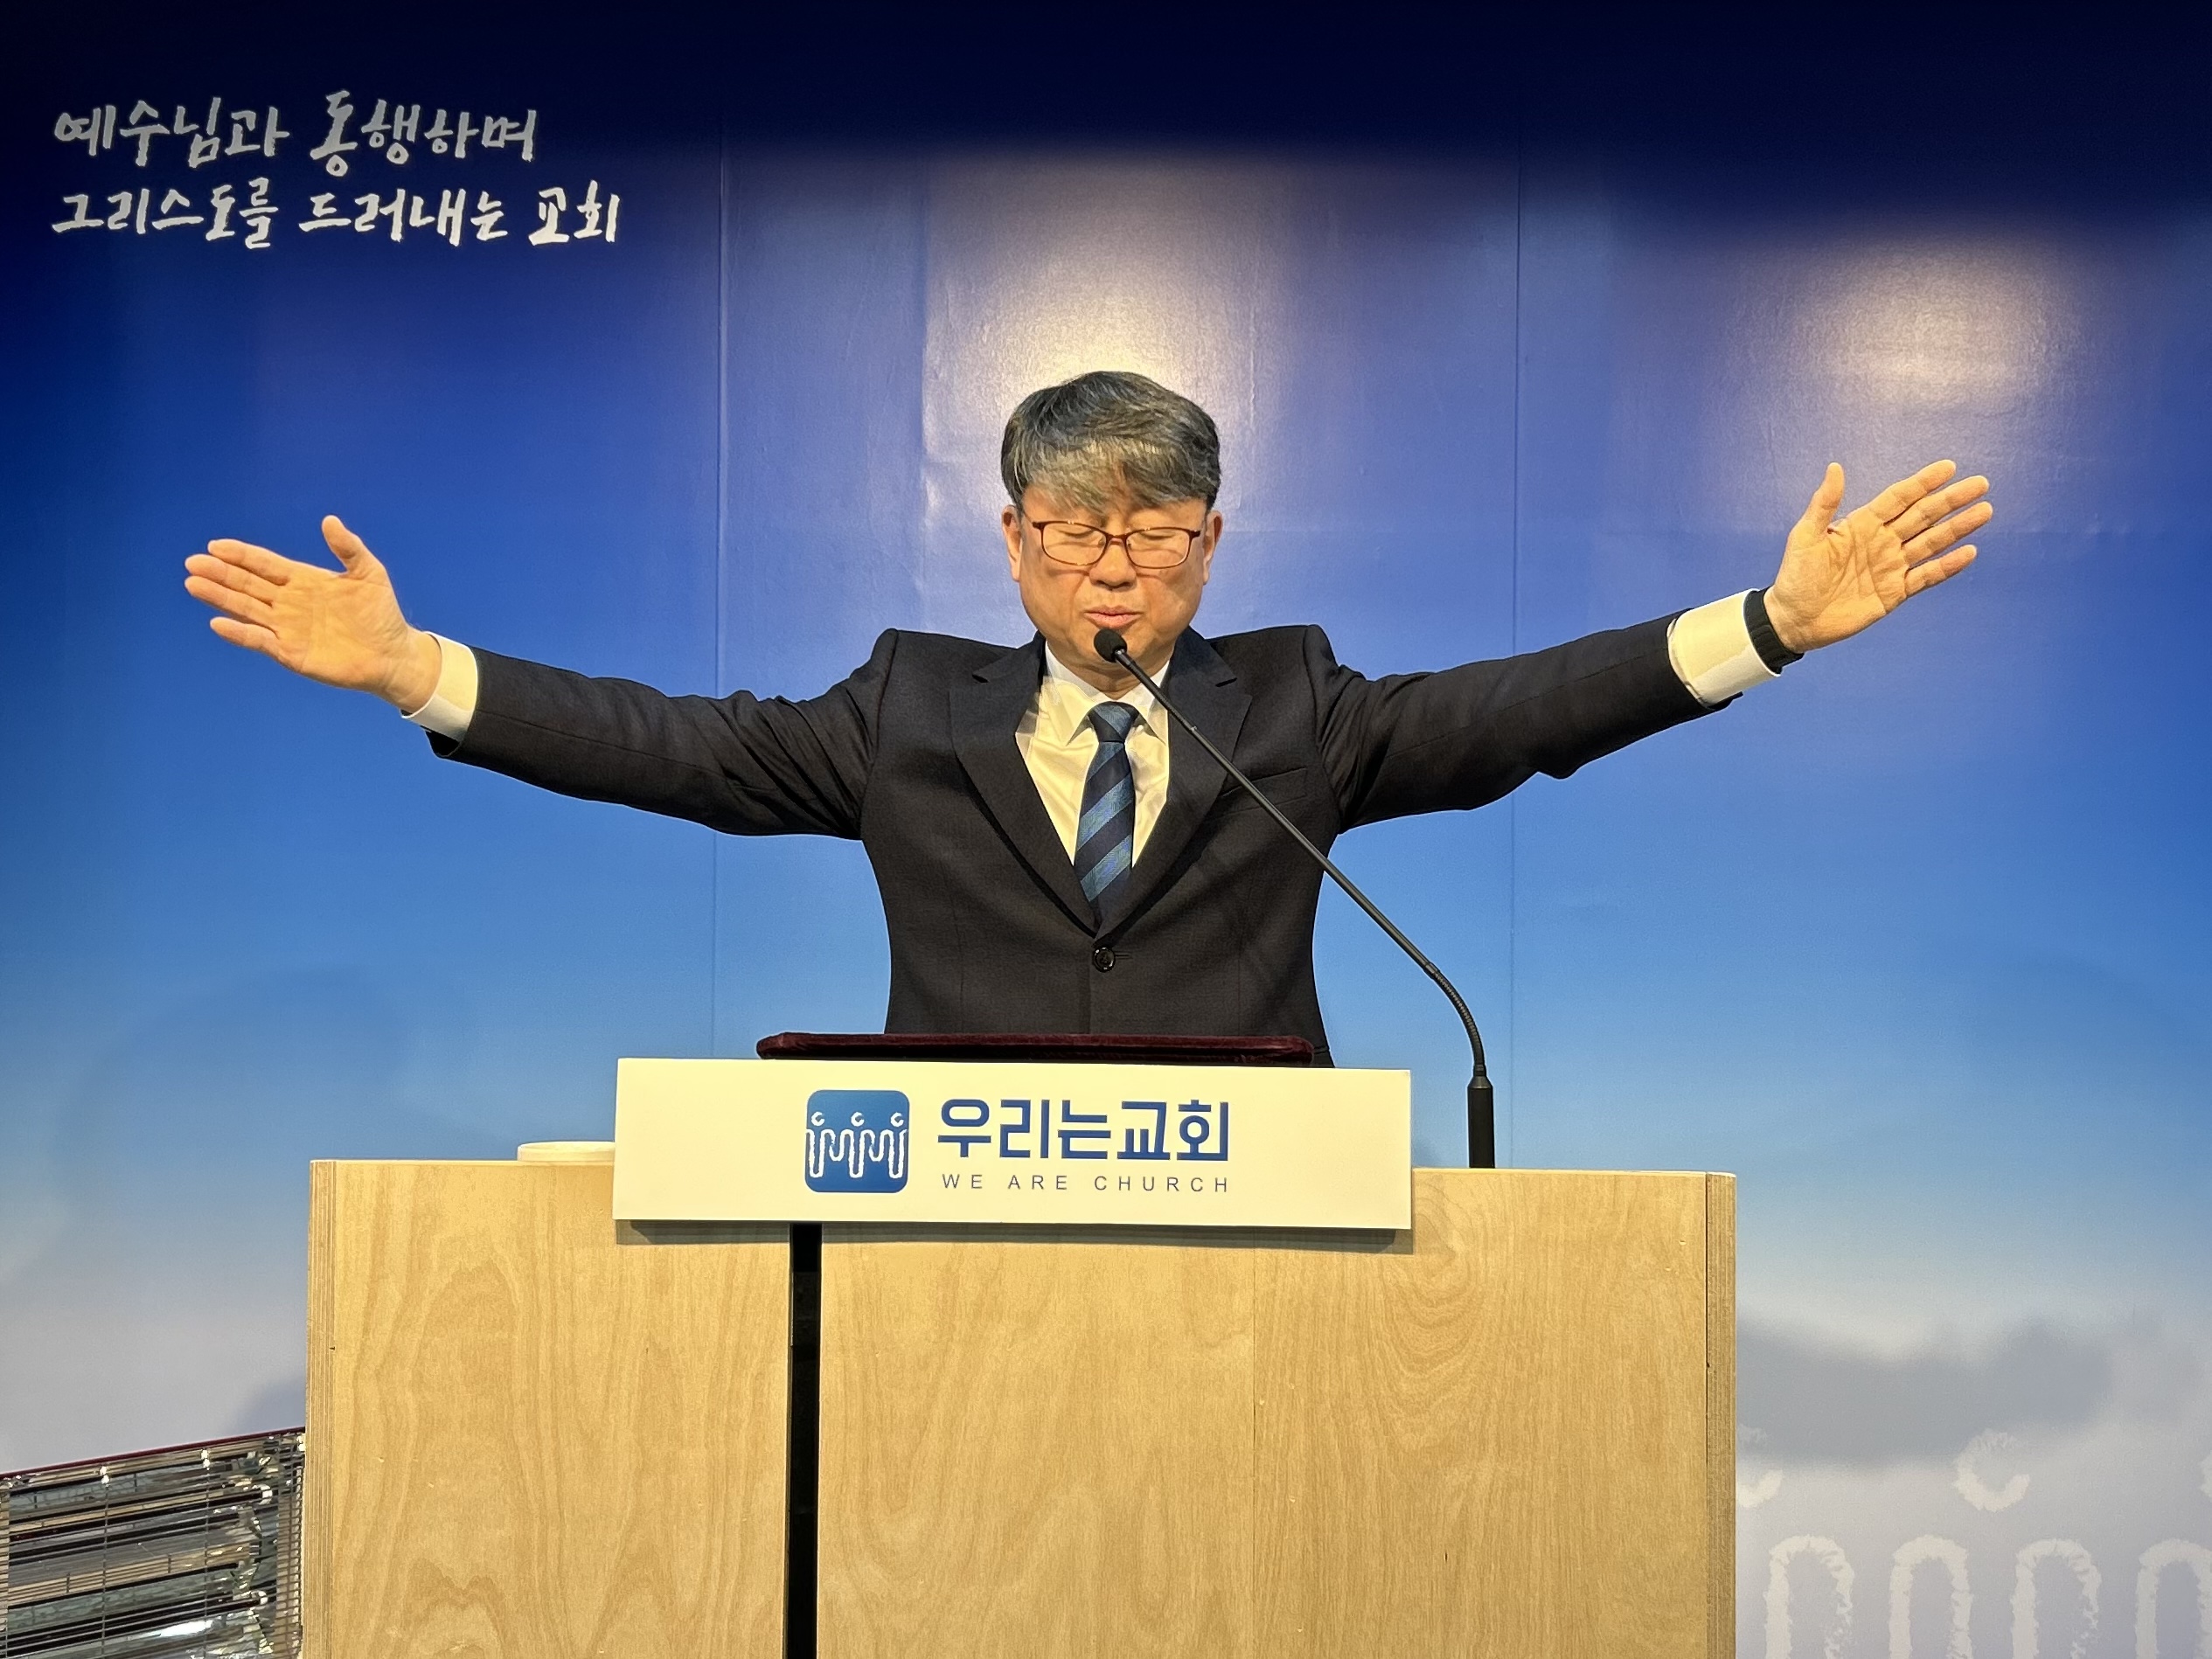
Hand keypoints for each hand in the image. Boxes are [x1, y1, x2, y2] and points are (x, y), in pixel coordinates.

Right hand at [183, 516, 441, 709]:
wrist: (393, 654)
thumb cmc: (381, 613)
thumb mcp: (369, 573)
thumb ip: (348, 548)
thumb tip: (329, 520)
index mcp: (303, 580)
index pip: (264, 564)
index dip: (240, 555)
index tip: (215, 546)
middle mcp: (288, 602)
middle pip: (248, 584)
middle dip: (220, 573)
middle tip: (193, 563)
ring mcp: (287, 627)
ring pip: (246, 609)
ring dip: (220, 598)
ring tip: (193, 584)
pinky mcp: (291, 653)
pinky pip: (260, 641)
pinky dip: (240, 633)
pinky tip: (218, 623)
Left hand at [1765, 461, 1990, 652]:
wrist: (1794, 619)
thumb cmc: (1795, 576)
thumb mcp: (1805, 536)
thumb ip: (1824, 504)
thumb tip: (1836, 467)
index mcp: (1862, 524)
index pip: (1899, 498)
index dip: (1923, 483)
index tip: (1949, 467)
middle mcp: (1882, 542)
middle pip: (1923, 516)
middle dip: (1951, 500)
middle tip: (1980, 484)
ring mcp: (1891, 567)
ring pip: (1931, 543)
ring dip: (1957, 528)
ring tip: (1984, 512)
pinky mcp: (1895, 593)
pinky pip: (1926, 577)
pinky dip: (1947, 567)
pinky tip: (1968, 553)